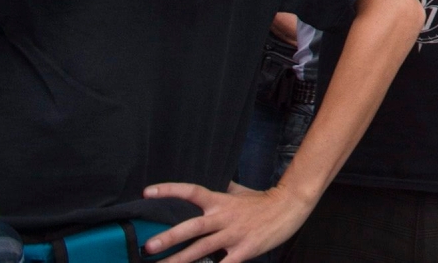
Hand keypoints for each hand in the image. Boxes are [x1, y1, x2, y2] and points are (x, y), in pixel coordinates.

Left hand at [141, 181, 312, 262]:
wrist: (290, 207)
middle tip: (149, 247)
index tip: (147, 192)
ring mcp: (233, 235)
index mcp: (221, 201)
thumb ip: (223, 189)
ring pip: (202, 249)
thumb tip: (213, 182)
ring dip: (180, 260)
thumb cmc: (263, 200)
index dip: (170, 190)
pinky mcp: (244, 251)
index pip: (192, 192)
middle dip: (170, 238)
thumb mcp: (240, 191)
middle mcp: (224, 217)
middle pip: (193, 227)